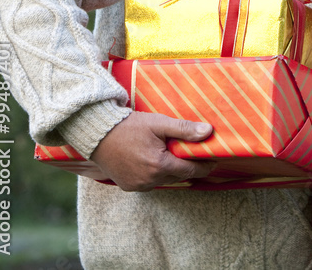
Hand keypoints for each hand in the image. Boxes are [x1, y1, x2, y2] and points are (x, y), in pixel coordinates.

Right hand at [89, 111, 215, 190]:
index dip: (204, 166)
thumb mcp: (160, 124)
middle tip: (195, 154)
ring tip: (176, 157)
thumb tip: (209, 132)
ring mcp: (137, 186)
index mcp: (159, 166)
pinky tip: (157, 162)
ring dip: (172, 171)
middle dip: (188, 166)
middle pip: (179, 176)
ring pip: (165, 180)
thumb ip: (185, 129)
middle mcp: (149, 180)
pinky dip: (157, 175)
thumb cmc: (130, 126)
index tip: (214, 160)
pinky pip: (150, 183)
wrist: (97, 134)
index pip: (191, 170)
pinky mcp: (128, 186)